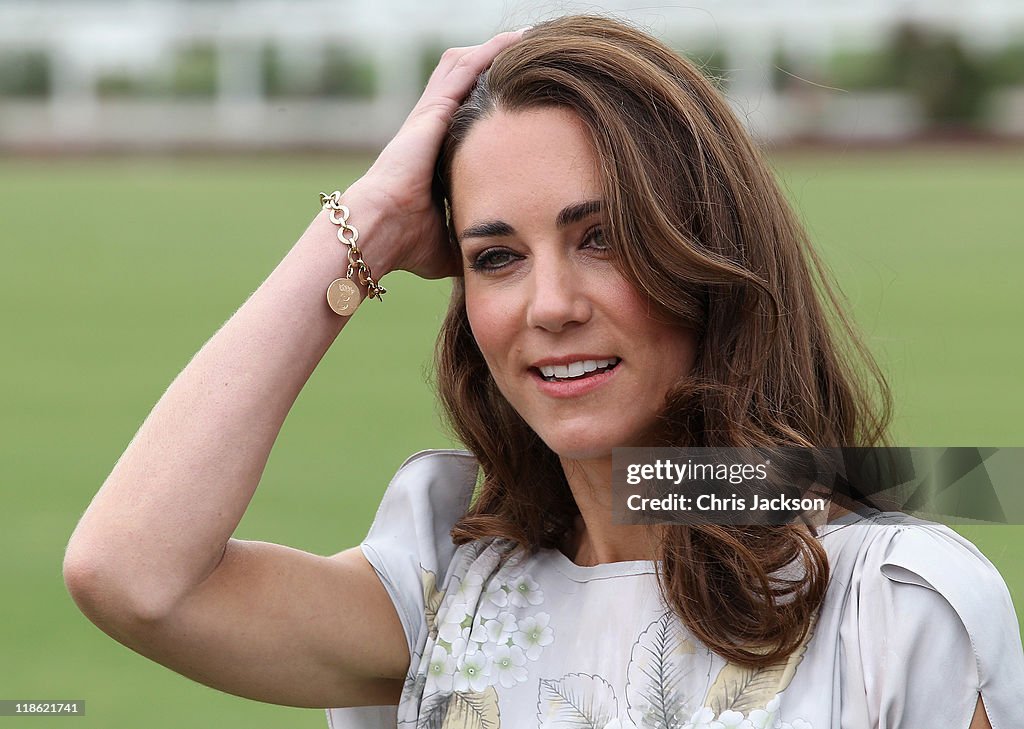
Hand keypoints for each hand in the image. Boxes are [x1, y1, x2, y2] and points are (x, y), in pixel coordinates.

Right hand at [348, 29, 526, 279]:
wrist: (376, 231)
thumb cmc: (405, 243)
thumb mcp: (451, 243)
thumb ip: (472, 242)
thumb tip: (495, 262)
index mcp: (436, 155)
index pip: (470, 118)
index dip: (494, 104)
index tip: (526, 99)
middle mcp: (432, 129)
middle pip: (466, 83)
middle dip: (497, 67)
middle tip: (534, 55)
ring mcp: (429, 116)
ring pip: (463, 67)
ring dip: (495, 51)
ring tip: (528, 39)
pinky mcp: (430, 111)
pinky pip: (463, 70)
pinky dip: (489, 53)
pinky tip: (515, 41)